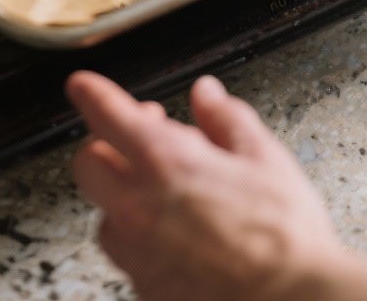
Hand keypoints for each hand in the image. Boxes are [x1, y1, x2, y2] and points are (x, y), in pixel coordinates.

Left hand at [66, 70, 343, 300]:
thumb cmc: (284, 235)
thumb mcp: (264, 156)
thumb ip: (226, 118)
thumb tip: (206, 95)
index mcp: (165, 162)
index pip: (105, 116)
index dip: (90, 93)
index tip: (83, 85)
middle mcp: (139, 207)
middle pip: (88, 164)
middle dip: (104, 143)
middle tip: (140, 136)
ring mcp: (139, 254)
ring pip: (104, 213)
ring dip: (122, 194)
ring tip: (164, 191)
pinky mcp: (147, 290)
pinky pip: (127, 254)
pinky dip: (141, 236)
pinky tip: (176, 233)